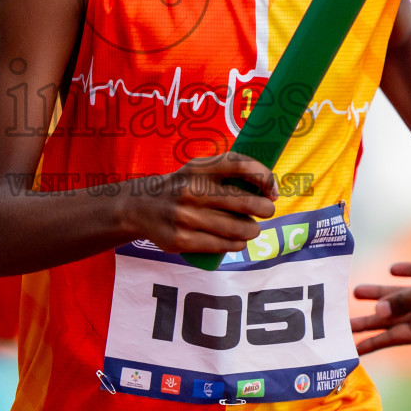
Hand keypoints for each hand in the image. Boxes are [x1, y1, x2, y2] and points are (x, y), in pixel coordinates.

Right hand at [130, 151, 276, 253]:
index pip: (240, 165)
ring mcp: (185, 218)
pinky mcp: (181, 240)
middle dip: (264, 209)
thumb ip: (225, 172)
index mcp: (198, 168)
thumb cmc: (181, 187)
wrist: (138, 207)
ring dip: (252, 230)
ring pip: (237, 228)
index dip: (263, 176)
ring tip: (252, 229)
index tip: (272, 189)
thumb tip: (266, 187)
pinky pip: (222, 245)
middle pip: (244, 201)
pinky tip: (238, 241)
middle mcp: (191, 191)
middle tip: (267, 211)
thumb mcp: (196, 170)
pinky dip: (237, 244)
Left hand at [351, 251, 410, 354]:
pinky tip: (392, 269)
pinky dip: (408, 273)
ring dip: (382, 293)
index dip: (373, 342)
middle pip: (396, 319)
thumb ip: (401, 302)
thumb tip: (378, 311)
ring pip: (405, 297)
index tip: (352, 350)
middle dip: (370, 319)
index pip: (396, 338)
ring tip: (356, 291)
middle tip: (344, 324)